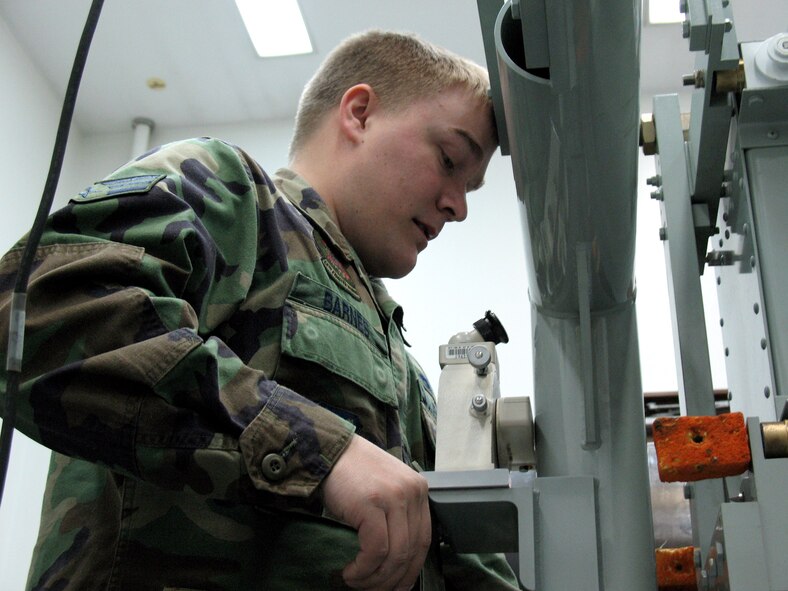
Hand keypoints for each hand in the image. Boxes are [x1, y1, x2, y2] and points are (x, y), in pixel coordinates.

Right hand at [321, 435, 430, 589]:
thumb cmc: (353, 474)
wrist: (329, 451)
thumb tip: (398, 563)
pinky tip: (350, 572)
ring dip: (374, 579)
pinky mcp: (372, 504)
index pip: (423, 541)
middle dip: (393, 580)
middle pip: (411, 551)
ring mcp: (393, 497)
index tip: (396, 587)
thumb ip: (397, 516)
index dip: (410, 570)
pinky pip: (375, 551)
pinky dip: (363, 569)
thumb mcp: (386, 490)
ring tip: (356, 582)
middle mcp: (412, 492)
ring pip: (394, 555)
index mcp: (419, 490)